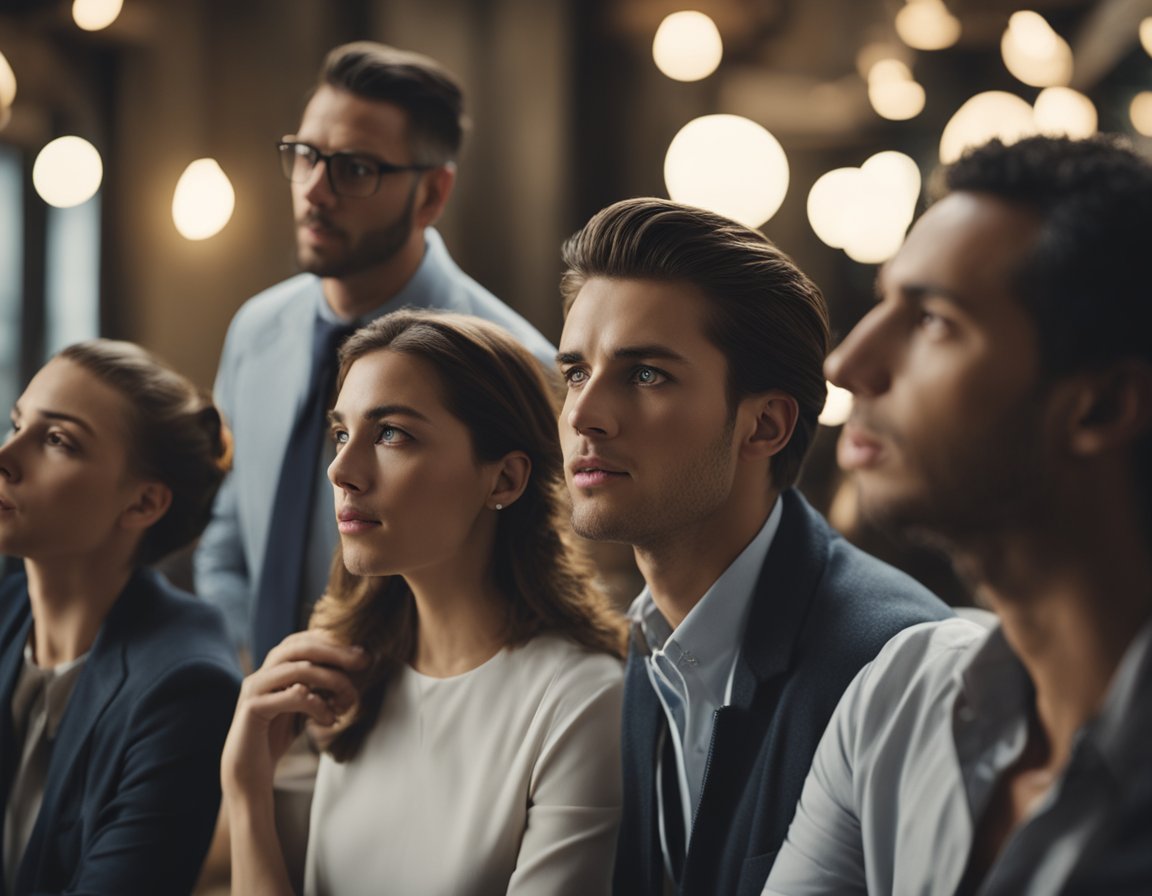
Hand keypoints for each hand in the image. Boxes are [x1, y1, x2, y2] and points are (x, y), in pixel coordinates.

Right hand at [221, 630, 366, 800]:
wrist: (248, 773)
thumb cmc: (277, 736)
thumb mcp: (303, 706)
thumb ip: (318, 686)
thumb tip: (353, 666)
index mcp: (272, 670)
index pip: (303, 641)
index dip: (331, 642)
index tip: (361, 653)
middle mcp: (262, 673)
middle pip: (300, 647)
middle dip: (335, 652)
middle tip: (363, 661)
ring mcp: (255, 688)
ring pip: (299, 669)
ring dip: (331, 680)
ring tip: (348, 701)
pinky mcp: (253, 708)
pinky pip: (292, 696)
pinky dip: (317, 705)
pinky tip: (329, 720)